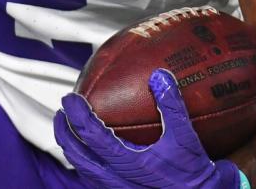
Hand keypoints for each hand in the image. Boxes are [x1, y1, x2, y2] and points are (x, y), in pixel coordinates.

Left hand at [54, 69, 242, 188]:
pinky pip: (93, 180)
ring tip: (70, 132)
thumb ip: (171, 105)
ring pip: (82, 170)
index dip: (77, 114)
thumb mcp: (184, 137)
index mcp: (127, 162)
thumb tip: (159, 76)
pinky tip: (90, 156)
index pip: (91, 135)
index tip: (70, 98)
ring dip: (71, 150)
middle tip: (62, 113)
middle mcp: (115, 180)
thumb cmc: (193, 173)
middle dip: (64, 132)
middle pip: (76, 154)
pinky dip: (85, 164)